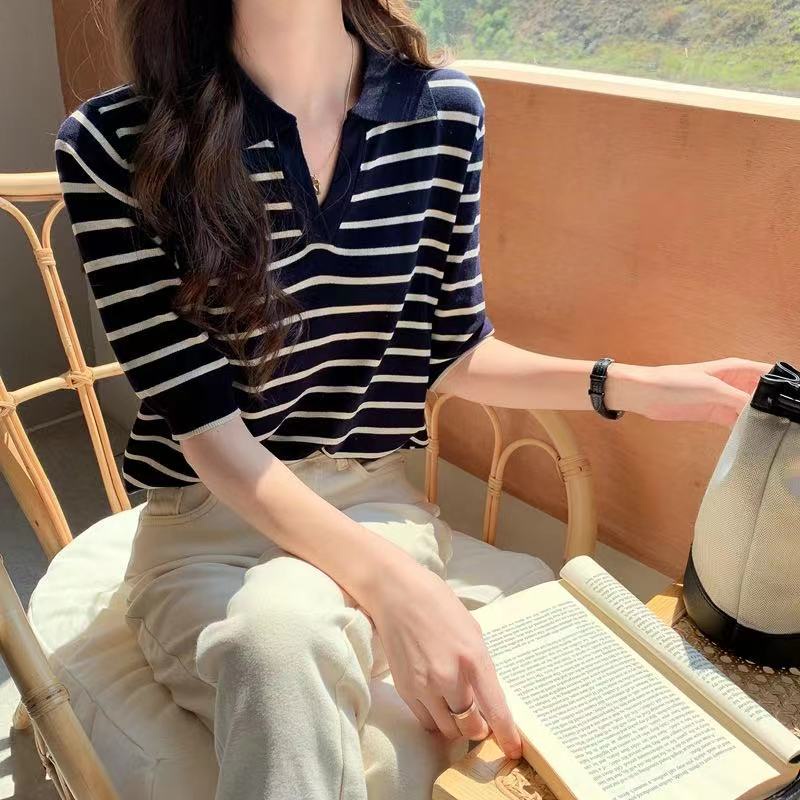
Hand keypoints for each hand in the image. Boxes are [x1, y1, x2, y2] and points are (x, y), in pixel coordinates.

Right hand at [365, 558, 521, 758]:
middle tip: (482, 718)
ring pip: (448, 730)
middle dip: (480, 728)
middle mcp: (448, 677)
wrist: (396, 593)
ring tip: (459, 708)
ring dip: (458, 725)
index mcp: (472, 658)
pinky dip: (437, 719)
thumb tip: (487, 697)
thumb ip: (480, 666)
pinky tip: (439, 702)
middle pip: (471, 727)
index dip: (507, 736)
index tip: (513, 749)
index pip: (495, 711)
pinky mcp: (405, 689)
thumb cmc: (437, 604)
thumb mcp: (472, 631)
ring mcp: (423, 686)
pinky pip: (426, 721)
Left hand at [607, 357, 771, 426]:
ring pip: (751, 410)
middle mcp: (733, 383)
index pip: (768, 374)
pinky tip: (752, 439)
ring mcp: (724, 399)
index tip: (792, 401)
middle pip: (763, 394)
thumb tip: (758, 410)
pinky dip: (744, 430)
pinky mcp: (714, 414)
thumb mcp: (710, 387)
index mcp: (735, 368)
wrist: (646, 395)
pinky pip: (736, 423)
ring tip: (774, 433)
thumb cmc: (673, 381)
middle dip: (774, 406)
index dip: (783, 386)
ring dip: (759, 420)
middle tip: (786, 421)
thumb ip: (737, 398)